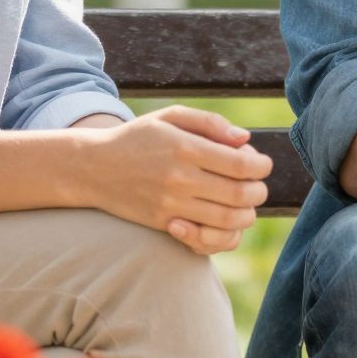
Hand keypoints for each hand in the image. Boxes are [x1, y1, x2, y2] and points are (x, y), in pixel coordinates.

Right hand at [79, 106, 272, 255]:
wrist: (94, 167)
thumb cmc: (139, 137)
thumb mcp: (171, 117)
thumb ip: (210, 123)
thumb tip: (245, 139)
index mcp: (186, 148)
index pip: (241, 164)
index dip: (261, 166)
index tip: (262, 163)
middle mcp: (180, 179)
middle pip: (240, 194)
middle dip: (259, 191)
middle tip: (257, 185)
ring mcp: (172, 205)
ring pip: (228, 221)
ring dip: (247, 214)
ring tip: (244, 203)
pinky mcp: (164, 224)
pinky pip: (206, 240)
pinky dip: (224, 236)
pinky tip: (223, 221)